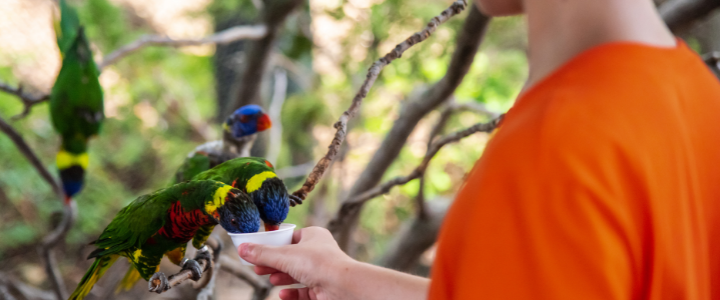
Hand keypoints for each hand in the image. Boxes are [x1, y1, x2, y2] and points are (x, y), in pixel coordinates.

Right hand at [238, 226, 353, 299]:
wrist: (342, 286)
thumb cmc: (319, 263)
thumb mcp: (284, 256)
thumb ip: (262, 254)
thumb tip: (242, 249)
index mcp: (313, 236)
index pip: (289, 238)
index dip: (273, 245)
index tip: (257, 251)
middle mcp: (319, 252)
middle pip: (291, 257)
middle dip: (274, 264)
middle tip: (258, 268)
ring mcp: (322, 271)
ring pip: (297, 274)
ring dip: (282, 277)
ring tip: (271, 279)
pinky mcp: (323, 289)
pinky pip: (304, 291)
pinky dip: (292, 293)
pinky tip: (282, 294)